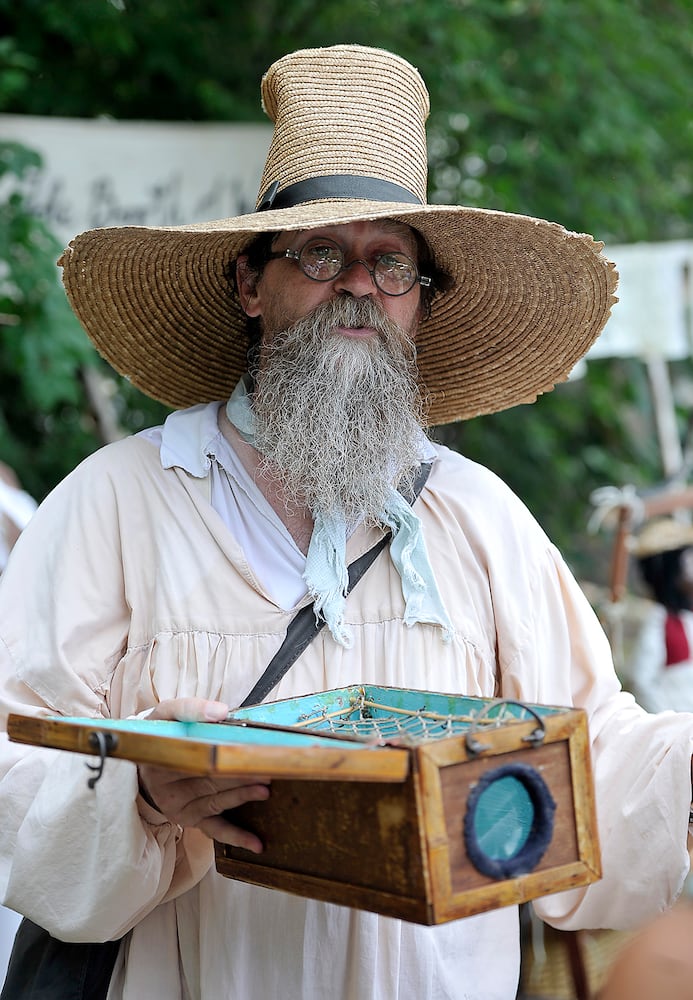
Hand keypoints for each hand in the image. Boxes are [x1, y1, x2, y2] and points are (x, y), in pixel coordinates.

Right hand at [138, 697, 269, 853]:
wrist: (147, 761)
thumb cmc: (162, 734)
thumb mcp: (167, 714)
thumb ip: (190, 709)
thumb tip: (221, 711)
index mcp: (159, 761)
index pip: (193, 759)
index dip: (220, 755)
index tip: (244, 750)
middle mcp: (166, 790)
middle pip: (209, 781)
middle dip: (239, 775)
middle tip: (266, 768)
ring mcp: (179, 808)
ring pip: (216, 802)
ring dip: (242, 796)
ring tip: (265, 788)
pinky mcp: (189, 820)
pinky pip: (214, 829)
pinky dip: (236, 836)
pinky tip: (257, 843)